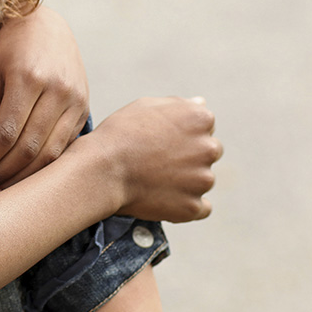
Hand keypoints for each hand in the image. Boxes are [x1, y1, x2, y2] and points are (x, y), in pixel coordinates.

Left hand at [0, 6, 89, 197]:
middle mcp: (57, 90)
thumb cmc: (12, 47)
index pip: (6, 133)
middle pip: (29, 148)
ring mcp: (76, 100)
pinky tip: (22, 176)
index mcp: (29, 77)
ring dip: (22, 177)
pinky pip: (63, 147)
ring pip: (50, 153)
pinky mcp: (84, 109)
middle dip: (0, 175)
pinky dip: (42, 166)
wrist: (47, 26)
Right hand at [81, 96, 220, 221]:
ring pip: (203, 180)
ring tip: (157, 180)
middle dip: (191, 156)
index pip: (204, 127)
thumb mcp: (147, 106)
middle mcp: (209, 148)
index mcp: (202, 119)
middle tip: (161, 162)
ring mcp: (203, 180)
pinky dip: (187, 205)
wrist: (103, 170)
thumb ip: (179, 105)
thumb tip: (200, 103)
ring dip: (188, 181)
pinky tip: (168, 199)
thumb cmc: (121, 133)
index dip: (183, 134)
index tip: (164, 141)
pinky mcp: (193, 207)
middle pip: (208, 152)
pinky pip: (201, 208)